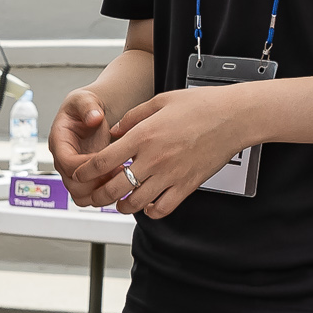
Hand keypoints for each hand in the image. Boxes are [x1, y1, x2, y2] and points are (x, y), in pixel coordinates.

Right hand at [48, 89, 117, 195]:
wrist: (92, 114)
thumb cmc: (86, 106)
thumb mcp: (85, 99)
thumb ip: (88, 106)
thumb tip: (94, 117)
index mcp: (59, 141)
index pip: (67, 163)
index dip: (87, 165)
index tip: (108, 159)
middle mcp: (63, 160)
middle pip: (73, 185)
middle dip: (97, 182)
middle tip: (118, 171)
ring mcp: (73, 172)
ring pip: (81, 197)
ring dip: (101, 193)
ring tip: (120, 178)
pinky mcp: (84, 179)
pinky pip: (89, 197)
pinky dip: (103, 196)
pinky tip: (119, 182)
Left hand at [94, 86, 259, 220]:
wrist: (232, 117)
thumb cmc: (199, 105)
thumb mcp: (159, 101)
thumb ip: (132, 118)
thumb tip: (114, 133)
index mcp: (143, 136)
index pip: (103, 161)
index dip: (86, 172)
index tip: (79, 176)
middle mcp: (153, 158)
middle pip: (114, 188)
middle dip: (98, 196)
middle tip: (94, 196)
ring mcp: (170, 175)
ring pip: (136, 203)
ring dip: (122, 206)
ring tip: (119, 203)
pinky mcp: (187, 186)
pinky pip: (163, 208)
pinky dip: (151, 211)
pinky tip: (148, 205)